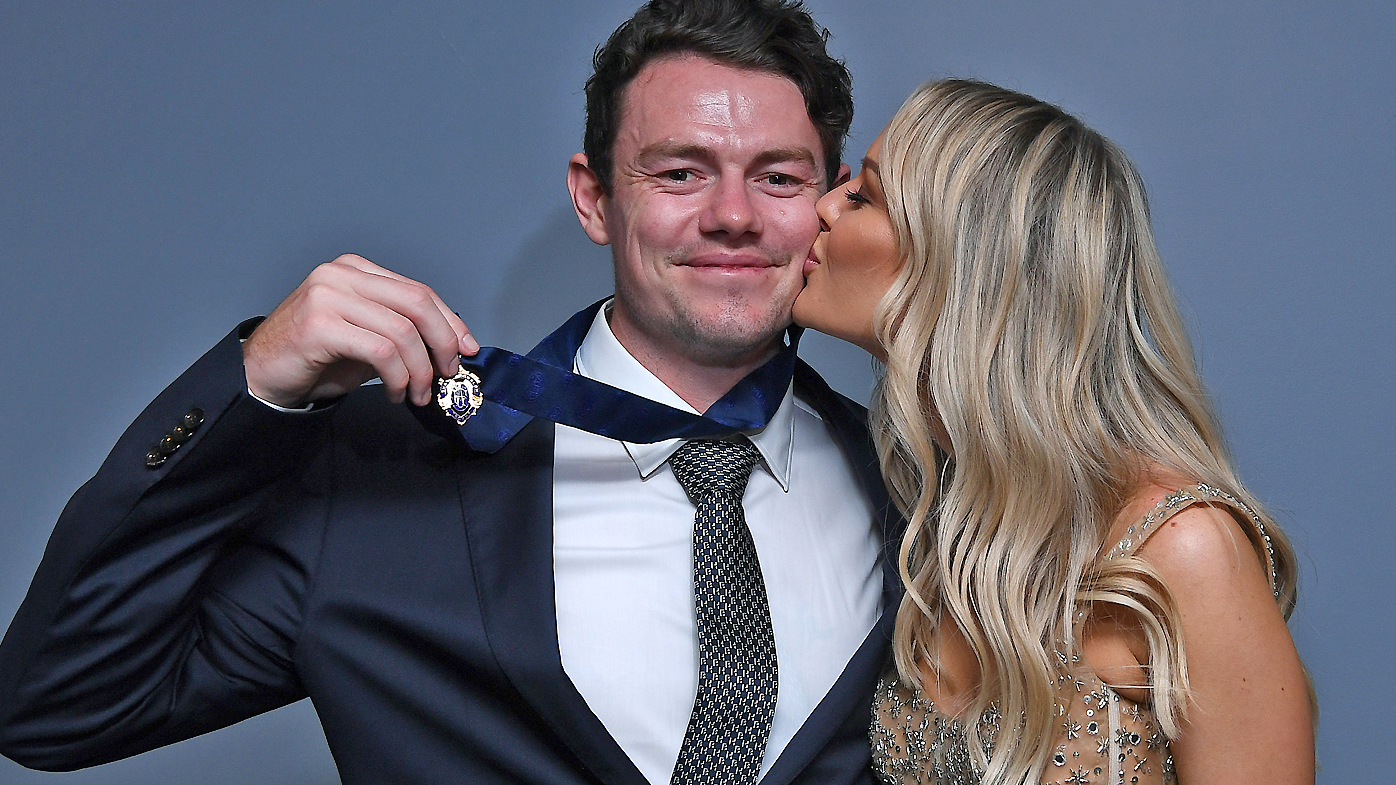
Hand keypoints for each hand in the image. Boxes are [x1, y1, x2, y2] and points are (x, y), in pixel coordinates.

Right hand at [243, 254, 478, 407]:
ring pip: (402, 331)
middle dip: (442, 342)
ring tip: (417, 394)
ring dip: (419, 370)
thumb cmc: (315, 359)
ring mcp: (328, 295)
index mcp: (356, 270)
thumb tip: (451, 345)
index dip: (449, 321)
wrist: (261, 377)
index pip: (418, 291)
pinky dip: (398, 377)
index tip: (467, 348)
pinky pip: (381, 351)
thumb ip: (402, 332)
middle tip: (448, 374)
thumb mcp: (367, 338)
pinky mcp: (320, 324)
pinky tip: (395, 393)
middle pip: (416, 303)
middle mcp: (342, 274)